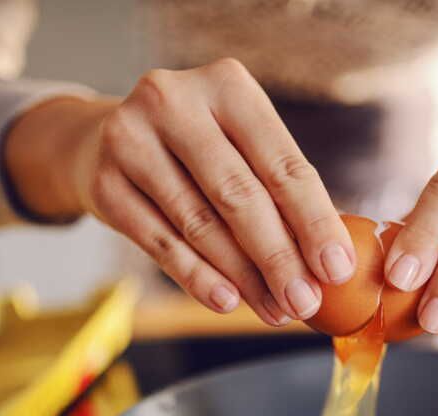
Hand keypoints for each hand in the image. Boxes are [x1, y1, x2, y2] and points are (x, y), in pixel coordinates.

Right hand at [5, 59, 355, 324]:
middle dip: (279, 258)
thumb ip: (280, 191)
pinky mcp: (103, 183)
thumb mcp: (240, 144)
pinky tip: (227, 301)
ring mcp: (130, 139)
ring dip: (243, 277)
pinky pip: (160, 243)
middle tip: (305, 302)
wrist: (101, 140)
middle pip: (240, 195)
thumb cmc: (197, 149)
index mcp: (227, 85)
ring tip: (275, 310)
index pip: (282, 164)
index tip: (336, 269)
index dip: (314, 221)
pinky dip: (198, 277)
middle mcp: (174, 101)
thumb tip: (329, 263)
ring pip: (200, 224)